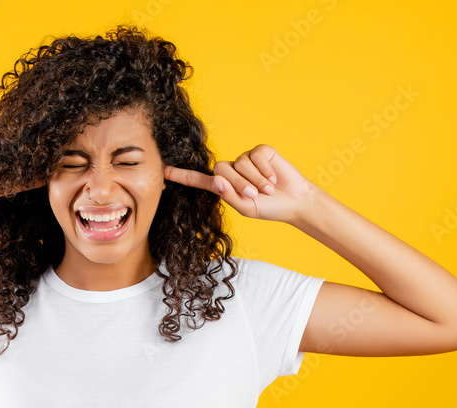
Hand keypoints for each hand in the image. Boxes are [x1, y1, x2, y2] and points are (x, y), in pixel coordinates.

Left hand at [163, 144, 318, 224]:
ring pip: (240, 164)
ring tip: (268, 188)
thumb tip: (217, 178)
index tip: (163, 171)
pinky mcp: (260, 151)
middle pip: (221, 169)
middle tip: (254, 194)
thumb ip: (229, 195)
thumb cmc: (268, 207)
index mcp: (223, 186)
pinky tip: (274, 178)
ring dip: (255, 179)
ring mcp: (246, 159)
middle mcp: (232, 170)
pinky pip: (255, 157)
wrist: (293, 201)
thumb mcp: (246, 207)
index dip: (181, 175)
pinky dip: (265, 170)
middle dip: (238, 183)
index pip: (198, 179)